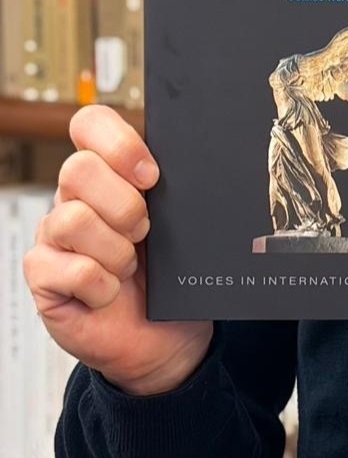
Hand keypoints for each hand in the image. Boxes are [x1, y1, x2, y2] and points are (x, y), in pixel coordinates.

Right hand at [22, 104, 213, 396]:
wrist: (166, 333)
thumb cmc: (173, 271)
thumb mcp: (181, 222)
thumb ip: (176, 188)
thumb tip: (193, 162)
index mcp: (111, 173)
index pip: (90, 123)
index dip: (117, 142)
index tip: (151, 175)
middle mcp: (76, 197)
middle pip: (78, 169)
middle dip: (125, 206)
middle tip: (146, 231)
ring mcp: (54, 236)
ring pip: (73, 218)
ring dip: (116, 250)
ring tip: (130, 267)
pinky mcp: (44, 275)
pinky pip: (68, 268)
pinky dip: (102, 286)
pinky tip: (111, 293)